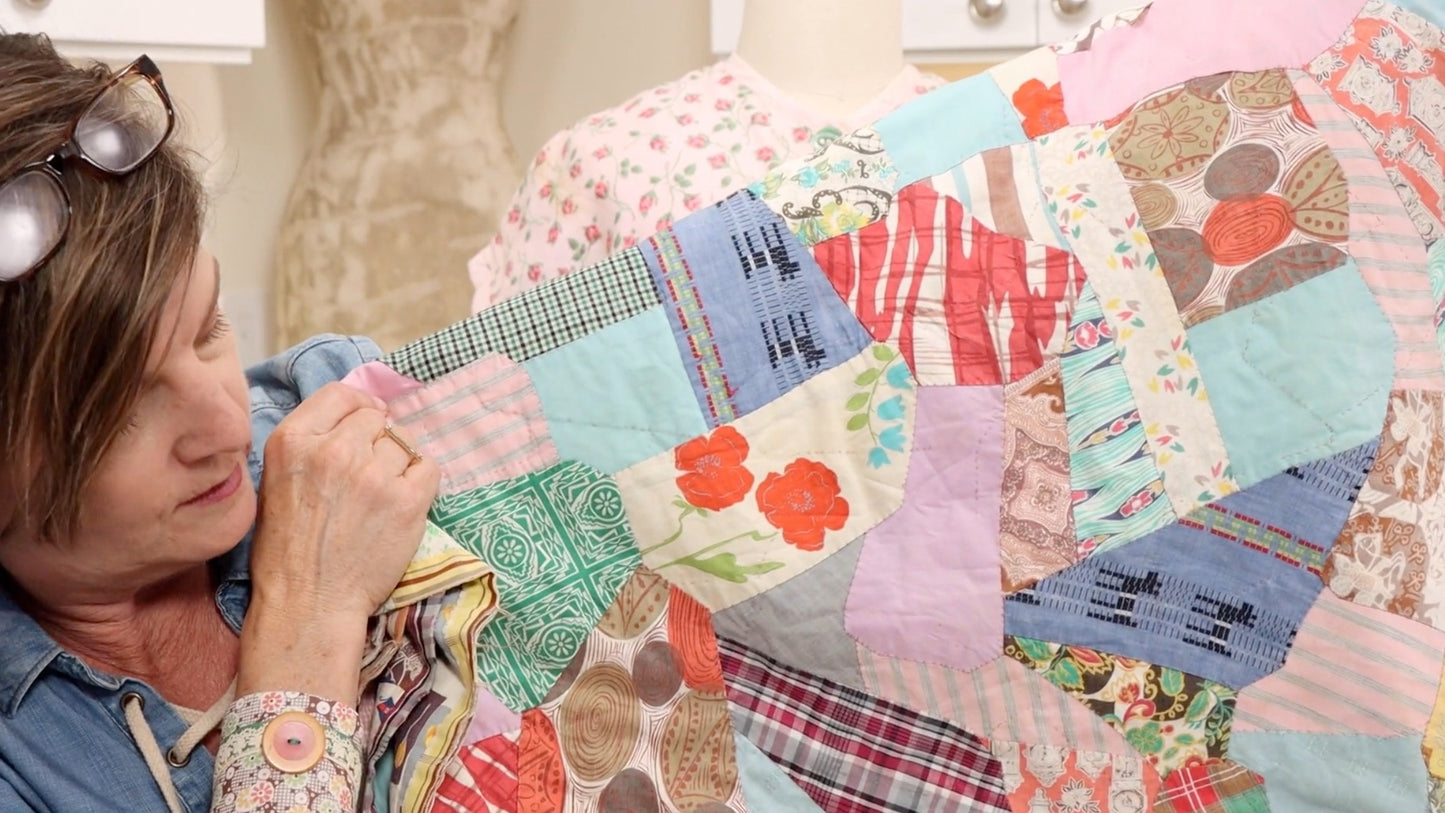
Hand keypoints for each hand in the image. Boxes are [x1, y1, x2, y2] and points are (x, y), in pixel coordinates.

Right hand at [250, 381, 439, 619]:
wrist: (308, 602)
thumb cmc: (287, 549)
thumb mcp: (278, 480)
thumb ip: (311, 443)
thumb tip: (359, 417)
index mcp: (293, 441)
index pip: (341, 394)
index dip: (358, 407)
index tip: (365, 423)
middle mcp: (334, 450)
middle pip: (376, 419)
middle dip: (377, 440)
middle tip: (369, 474)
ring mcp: (373, 474)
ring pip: (404, 442)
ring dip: (399, 463)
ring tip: (383, 494)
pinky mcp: (407, 500)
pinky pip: (429, 467)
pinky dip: (421, 480)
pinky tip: (404, 501)